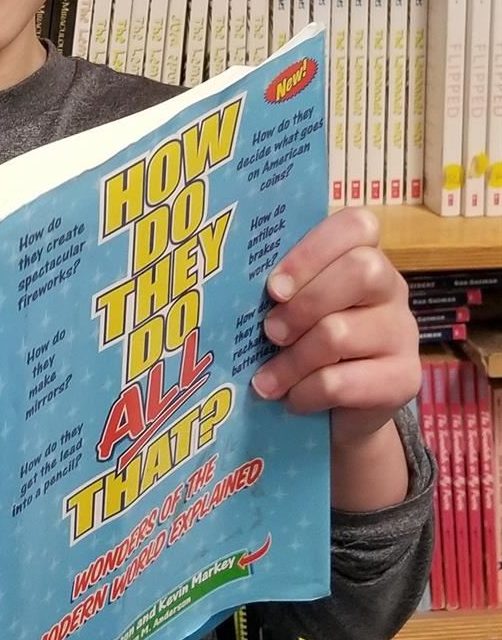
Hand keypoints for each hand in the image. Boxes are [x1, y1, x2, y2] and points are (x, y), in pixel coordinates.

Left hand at [251, 208, 420, 447]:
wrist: (339, 414)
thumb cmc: (305, 344)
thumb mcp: (293, 309)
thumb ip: (281, 287)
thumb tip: (235, 284)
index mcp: (363, 256)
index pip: (357, 225)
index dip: (313, 251)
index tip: (274, 286)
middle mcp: (391, 288)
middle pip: (361, 271)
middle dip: (303, 304)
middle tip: (270, 332)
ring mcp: (403, 333)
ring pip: (341, 332)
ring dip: (292, 360)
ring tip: (268, 379)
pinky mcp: (405, 379)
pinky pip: (344, 381)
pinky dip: (307, 392)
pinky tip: (293, 399)